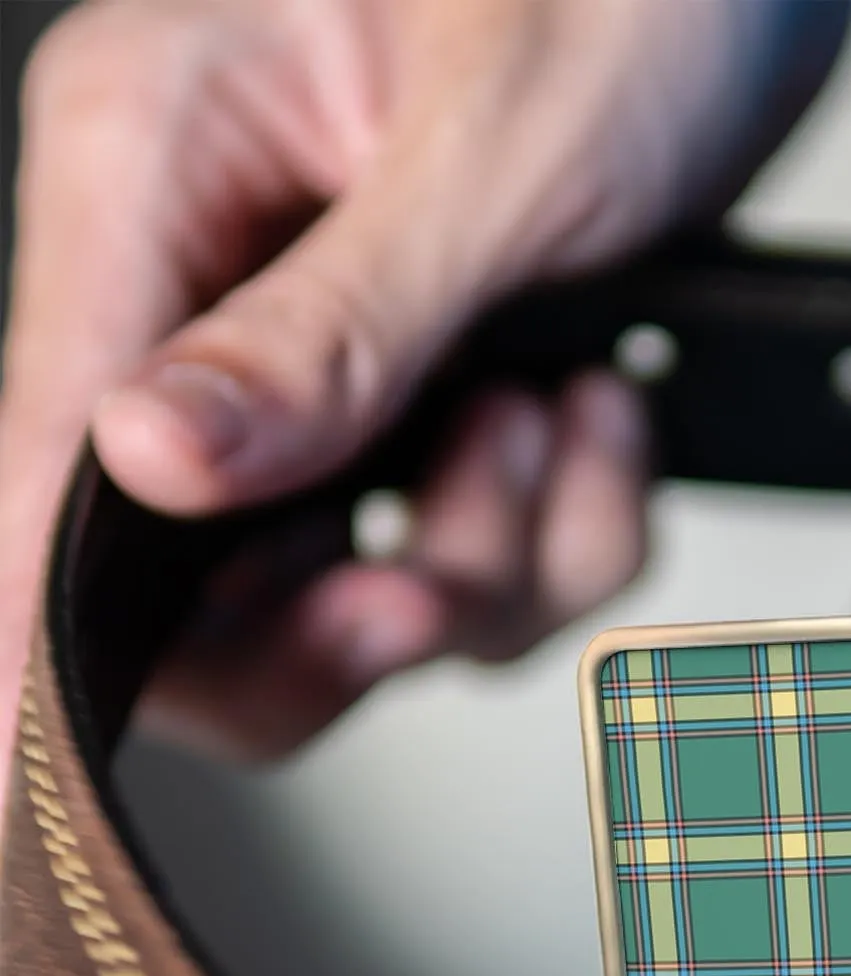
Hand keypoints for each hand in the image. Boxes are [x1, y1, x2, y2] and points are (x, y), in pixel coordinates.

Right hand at [0, 0, 844, 757]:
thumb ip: (327, 329)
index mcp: (161, 169)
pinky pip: (501, 561)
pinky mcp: (442, 414)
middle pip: (206, 581)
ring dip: (504, 551)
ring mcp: (340, 367)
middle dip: (354, 614)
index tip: (22, 762)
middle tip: (437, 591)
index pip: (46, 442)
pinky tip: (606, 414)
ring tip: (565, 413)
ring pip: (380, 589)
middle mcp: (225, 284)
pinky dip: (578, 527)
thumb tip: (146, 462)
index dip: (38, 619)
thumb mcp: (490, 153)